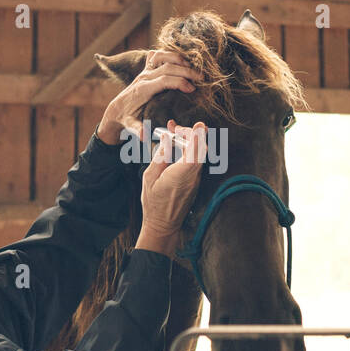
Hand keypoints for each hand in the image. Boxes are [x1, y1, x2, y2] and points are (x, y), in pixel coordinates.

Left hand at [97, 50, 198, 144]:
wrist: (117, 108)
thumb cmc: (127, 118)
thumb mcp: (131, 125)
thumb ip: (138, 129)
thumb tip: (144, 136)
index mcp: (143, 89)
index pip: (164, 80)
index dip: (179, 82)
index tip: (192, 89)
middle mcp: (143, 77)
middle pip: (167, 67)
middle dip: (186, 71)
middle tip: (201, 78)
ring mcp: (144, 71)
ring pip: (161, 56)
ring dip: (178, 59)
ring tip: (193, 66)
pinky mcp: (145, 68)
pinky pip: (157, 55)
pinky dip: (169, 54)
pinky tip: (180, 61)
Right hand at [134, 121, 205, 255]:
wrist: (163, 225)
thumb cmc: (153, 202)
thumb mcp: (149, 177)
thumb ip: (160, 156)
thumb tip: (167, 139)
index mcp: (180, 176)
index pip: (194, 153)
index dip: (198, 138)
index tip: (199, 125)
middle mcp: (192, 177)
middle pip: (200, 150)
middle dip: (191, 134)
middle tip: (175, 127)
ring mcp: (196, 180)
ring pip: (199, 155)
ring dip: (190, 141)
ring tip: (174, 132)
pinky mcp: (195, 181)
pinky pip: (195, 161)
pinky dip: (189, 151)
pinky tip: (177, 146)